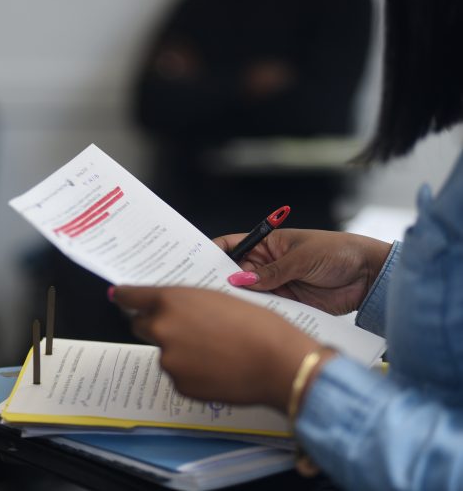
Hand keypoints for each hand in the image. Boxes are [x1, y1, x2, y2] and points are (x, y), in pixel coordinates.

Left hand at [111, 285, 325, 410]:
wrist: (277, 362)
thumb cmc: (257, 325)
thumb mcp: (217, 298)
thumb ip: (186, 303)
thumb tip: (170, 310)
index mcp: (170, 301)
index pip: (130, 297)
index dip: (124, 297)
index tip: (118, 296)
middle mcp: (162, 329)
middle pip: (141, 326)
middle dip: (156, 326)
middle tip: (184, 328)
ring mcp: (168, 360)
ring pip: (165, 353)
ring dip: (180, 351)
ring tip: (216, 350)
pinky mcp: (179, 385)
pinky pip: (179, 375)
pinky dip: (192, 372)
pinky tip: (218, 368)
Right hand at [214, 229, 391, 314]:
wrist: (370, 275)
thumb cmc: (338, 252)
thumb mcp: (301, 258)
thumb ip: (270, 272)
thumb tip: (238, 280)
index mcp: (268, 245)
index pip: (232, 246)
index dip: (212, 253)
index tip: (194, 263)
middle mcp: (267, 265)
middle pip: (235, 273)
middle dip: (221, 281)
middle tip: (204, 292)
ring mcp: (277, 285)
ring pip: (249, 294)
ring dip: (239, 301)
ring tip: (221, 309)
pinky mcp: (289, 304)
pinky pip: (267, 309)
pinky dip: (258, 314)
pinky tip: (246, 320)